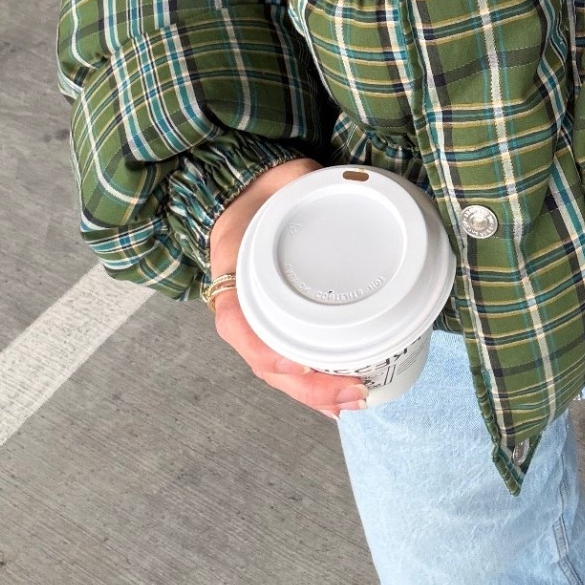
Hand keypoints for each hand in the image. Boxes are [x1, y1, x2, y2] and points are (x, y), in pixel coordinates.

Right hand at [207, 159, 371, 419]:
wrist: (249, 195)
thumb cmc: (266, 193)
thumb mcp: (277, 185)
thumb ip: (301, 184)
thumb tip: (344, 182)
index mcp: (231, 276)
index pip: (237, 324)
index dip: (269, 350)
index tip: (302, 365)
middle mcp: (241, 307)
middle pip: (265, 362)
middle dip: (309, 387)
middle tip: (354, 392)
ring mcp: (259, 320)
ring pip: (278, 371)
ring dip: (315, 393)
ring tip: (353, 402)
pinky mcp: (280, 324)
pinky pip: (291, 362)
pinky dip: (314, 385)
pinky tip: (340, 399)